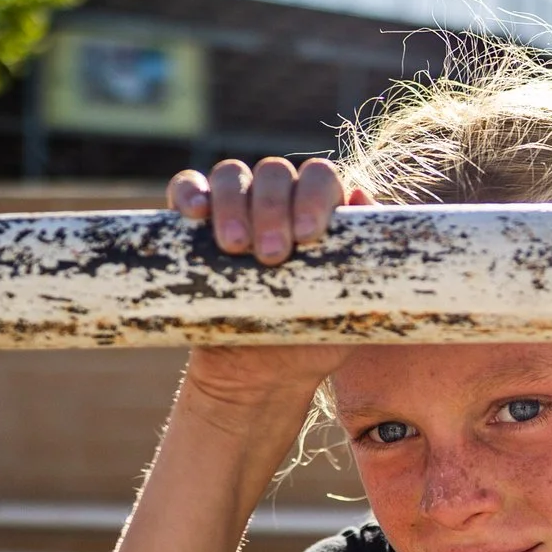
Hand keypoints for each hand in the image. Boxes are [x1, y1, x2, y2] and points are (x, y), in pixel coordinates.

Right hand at [168, 159, 367, 414]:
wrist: (259, 379)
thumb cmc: (310, 341)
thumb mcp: (349, 311)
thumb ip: (363, 264)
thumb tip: (363, 199)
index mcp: (319, 212)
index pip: (319, 179)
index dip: (314, 195)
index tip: (309, 236)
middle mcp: (278, 201)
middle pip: (274, 173)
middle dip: (274, 207)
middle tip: (272, 255)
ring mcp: (234, 209)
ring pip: (231, 176)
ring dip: (233, 202)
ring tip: (236, 247)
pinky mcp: (194, 227)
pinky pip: (188, 189)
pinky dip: (190, 191)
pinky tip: (195, 212)